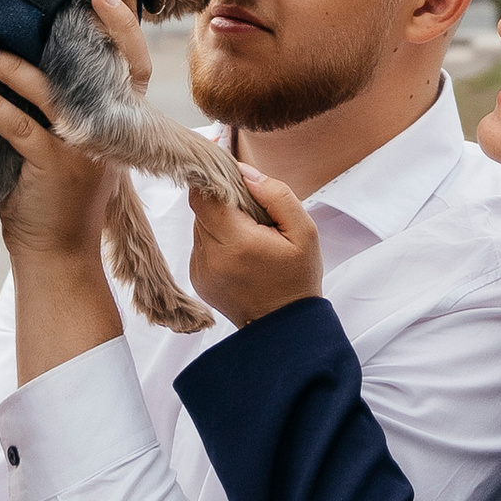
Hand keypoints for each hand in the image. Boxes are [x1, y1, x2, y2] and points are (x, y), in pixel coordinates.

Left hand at [0, 4, 138, 262]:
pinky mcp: (50, 164)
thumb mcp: (82, 150)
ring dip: (7, 64)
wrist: (60, 258)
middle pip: (99, 65)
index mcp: (122, 123)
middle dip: (80, 27)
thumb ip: (71, 112)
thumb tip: (34, 59)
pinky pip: (16, 124)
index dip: (125, 25)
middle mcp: (110, 129)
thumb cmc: (63, 202)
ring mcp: (82, 146)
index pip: (133, 64)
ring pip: (46, 89)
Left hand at [189, 167, 324, 328]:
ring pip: (199, 224)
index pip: (203, 196)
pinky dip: (216, 239)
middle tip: (250, 209)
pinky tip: (240, 251)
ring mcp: (200, 270)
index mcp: (237, 243)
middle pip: (200, 208)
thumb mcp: (303, 232)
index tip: (230, 175)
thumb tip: (244, 172)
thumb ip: (275, 195)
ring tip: (249, 233)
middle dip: (221, 200)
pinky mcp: (197, 278)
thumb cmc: (297, 278)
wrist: (284, 328)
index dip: (213, 180)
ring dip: (219, 220)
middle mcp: (211, 257)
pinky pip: (200, 244)